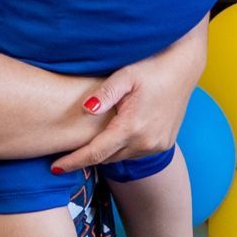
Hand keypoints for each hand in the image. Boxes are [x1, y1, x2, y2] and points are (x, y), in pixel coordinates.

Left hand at [50, 18, 207, 172]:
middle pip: (107, 157)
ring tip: (88, 144)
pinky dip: (122, 148)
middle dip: (86, 157)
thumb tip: (86, 109)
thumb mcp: (125, 75)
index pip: (95, 153)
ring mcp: (157, 145)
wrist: (183, 68)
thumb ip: (105, 93)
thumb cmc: (151, 67)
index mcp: (132, 127)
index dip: (73, 162)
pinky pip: (135, 153)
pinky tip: (114, 136)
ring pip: (121, 156)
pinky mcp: (164, 144)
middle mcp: (146, 142)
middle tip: (65, 154)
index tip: (54, 169)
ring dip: (105, 152)